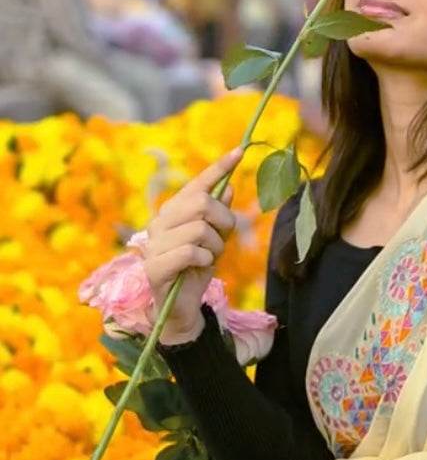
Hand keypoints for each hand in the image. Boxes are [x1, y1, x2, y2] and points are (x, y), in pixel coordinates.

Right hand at [143, 147, 242, 342]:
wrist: (182, 309)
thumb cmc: (196, 270)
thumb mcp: (215, 240)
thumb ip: (218, 216)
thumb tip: (228, 188)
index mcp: (173, 211)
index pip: (197, 184)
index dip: (218, 168)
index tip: (240, 151)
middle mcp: (159, 222)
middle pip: (202, 203)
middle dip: (223, 221)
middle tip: (222, 239)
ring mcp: (154, 244)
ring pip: (199, 228)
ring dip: (215, 246)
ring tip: (208, 257)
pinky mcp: (154, 267)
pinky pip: (191, 252)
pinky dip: (204, 260)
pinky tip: (199, 267)